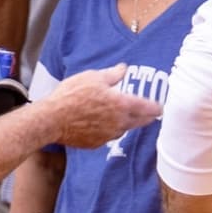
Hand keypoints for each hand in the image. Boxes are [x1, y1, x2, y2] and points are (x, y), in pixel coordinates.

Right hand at [38, 64, 161, 149]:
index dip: (157, 107)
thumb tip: (124, 68)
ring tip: (122, 116)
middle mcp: (120, 122)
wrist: (51, 120)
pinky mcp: (97, 143)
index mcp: (122, 104)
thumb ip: (112, 74)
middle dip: (147, 117)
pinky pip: (109, 136)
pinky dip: (110, 130)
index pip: (149, 108)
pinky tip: (102, 123)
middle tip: (149, 112)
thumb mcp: (92, 77)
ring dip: (127, 123)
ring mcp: (108, 135)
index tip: (161, 106)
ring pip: (125, 129)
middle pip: (142, 122)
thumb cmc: (70, 96)